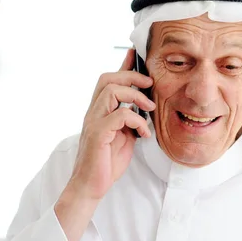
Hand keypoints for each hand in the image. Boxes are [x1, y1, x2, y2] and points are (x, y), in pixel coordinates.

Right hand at [55, 49, 153, 240]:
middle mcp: (94, 112)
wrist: (91, 186)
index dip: (123, 65)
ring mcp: (94, 122)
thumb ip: (131, 122)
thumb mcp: (125, 138)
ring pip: (111, 91)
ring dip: (135, 96)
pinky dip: (136, 121)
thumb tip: (145, 110)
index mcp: (100, 111)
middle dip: (131, 75)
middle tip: (150, 84)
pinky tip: (144, 133)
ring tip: (149, 108)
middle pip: (107, 78)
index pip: (109, 81)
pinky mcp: (98, 134)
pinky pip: (119, 115)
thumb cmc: (106, 163)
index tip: (137, 54)